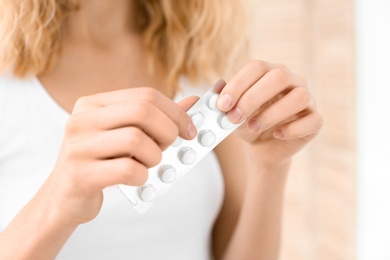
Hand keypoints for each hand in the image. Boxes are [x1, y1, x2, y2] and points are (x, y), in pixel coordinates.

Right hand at [43, 88, 197, 223]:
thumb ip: (156, 118)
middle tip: (170, 146)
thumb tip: (192, 102)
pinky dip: (142, 176)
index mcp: (93, 104)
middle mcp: (82, 119)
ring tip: (147, 164)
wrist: (64, 197)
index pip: (145, 95)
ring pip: (136, 140)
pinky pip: (128, 170)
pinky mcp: (81, 174)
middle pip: (142, 111)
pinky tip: (136, 178)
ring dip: (154, 157)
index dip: (175, 111)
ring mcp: (79, 146)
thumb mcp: (124, 134)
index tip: (190, 129)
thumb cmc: (101, 162)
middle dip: (168, 130)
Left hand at [216, 60, 322, 166]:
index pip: (257, 67)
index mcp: (270, 72)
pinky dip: (292, 129)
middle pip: (279, 77)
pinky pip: (313, 120)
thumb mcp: (231, 112)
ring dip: (271, 114)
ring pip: (299, 97)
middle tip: (234, 118)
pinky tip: (276, 134)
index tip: (222, 105)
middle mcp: (292, 81)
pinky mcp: (315, 121)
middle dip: (252, 98)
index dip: (238, 84)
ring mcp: (308, 99)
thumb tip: (218, 86)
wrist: (262, 147)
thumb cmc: (247, 123)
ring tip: (253, 127)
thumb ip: (224, 99)